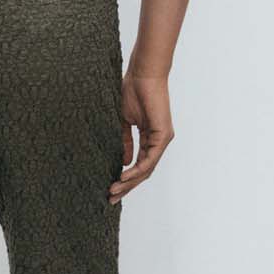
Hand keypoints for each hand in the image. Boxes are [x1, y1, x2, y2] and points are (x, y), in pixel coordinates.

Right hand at [110, 72, 174, 202]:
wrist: (142, 75)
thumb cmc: (132, 91)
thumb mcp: (124, 122)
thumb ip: (125, 141)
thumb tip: (123, 161)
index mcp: (150, 137)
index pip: (139, 164)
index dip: (125, 178)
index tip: (110, 187)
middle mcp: (158, 141)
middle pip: (143, 171)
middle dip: (126, 186)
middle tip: (111, 198)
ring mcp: (162, 139)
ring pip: (147, 169)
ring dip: (130, 182)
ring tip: (114, 190)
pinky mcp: (163, 136)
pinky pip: (149, 159)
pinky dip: (136, 170)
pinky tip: (123, 176)